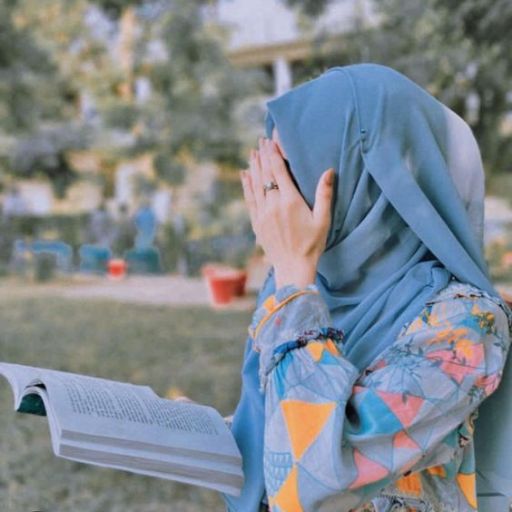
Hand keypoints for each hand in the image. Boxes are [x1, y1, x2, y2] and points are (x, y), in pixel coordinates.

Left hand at [240, 137, 334, 288]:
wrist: (293, 267)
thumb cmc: (312, 244)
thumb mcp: (323, 220)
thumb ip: (324, 194)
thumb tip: (328, 171)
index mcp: (290, 201)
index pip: (279, 171)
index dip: (274, 153)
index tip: (271, 140)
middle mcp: (273, 205)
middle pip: (265, 174)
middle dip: (263, 156)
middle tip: (261, 141)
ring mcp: (262, 214)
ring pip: (255, 185)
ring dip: (254, 167)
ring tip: (253, 152)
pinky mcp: (257, 223)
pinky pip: (249, 199)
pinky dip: (246, 185)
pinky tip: (245, 175)